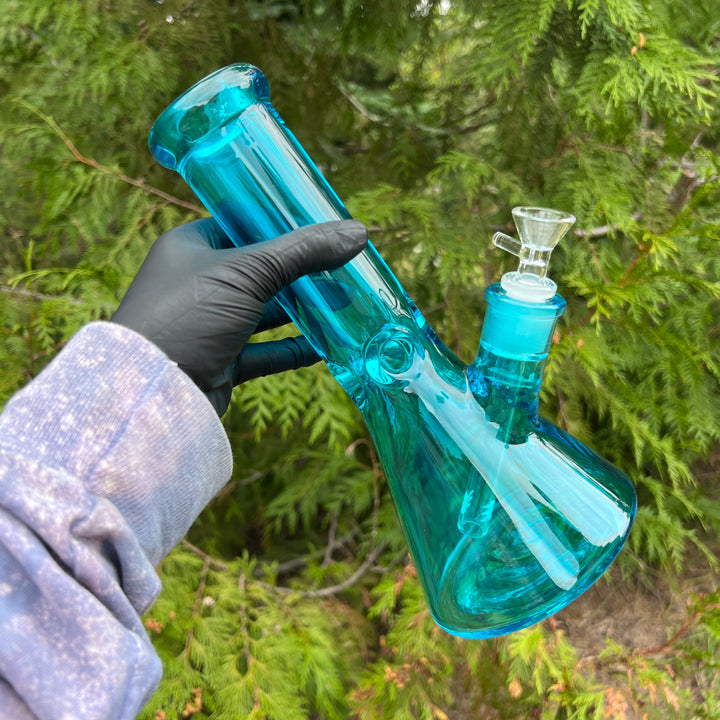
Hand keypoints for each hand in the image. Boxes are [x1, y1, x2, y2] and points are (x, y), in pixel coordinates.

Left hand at [112, 218, 366, 414]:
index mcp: (192, 246)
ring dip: (302, 309)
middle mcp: (199, 283)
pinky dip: (292, 349)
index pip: (243, 224)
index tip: (323, 223)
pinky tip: (324, 347)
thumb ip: (303, 252)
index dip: (282, 222)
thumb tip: (359, 232)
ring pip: (265, 312)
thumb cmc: (190, 314)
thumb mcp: (248, 273)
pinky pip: (264, 352)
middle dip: (302, 269)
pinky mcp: (220, 362)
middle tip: (343, 263)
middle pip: (260, 269)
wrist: (151, 391)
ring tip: (345, 301)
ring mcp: (210, 325)